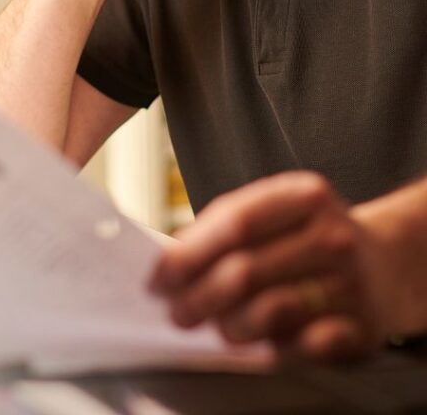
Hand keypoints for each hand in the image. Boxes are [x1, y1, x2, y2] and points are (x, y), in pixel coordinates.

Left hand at [148, 172, 391, 360]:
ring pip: (271, 310)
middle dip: (198, 297)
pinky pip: (307, 345)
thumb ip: (227, 228)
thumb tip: (172, 267)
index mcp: (304, 196)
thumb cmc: (309, 236)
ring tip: (214, 328)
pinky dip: (275, 349)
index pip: (234, 223)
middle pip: (245, 270)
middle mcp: (332, 236)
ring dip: (230, 326)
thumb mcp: (277, 211)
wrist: (387, 263)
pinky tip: (257, 347)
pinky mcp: (363, 326)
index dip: (187, 254)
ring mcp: (351, 282)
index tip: (158, 278)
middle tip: (176, 313)